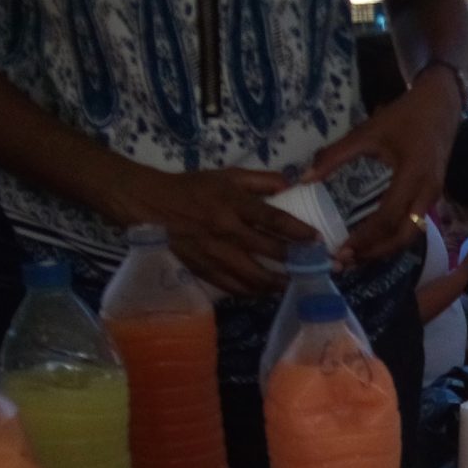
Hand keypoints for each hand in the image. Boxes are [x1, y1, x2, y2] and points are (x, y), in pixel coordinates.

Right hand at [117, 166, 321, 295]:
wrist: (150, 206)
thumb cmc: (191, 188)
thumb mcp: (225, 175)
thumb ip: (259, 180)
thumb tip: (289, 183)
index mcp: (233, 203)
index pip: (273, 219)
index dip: (298, 231)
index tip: (317, 240)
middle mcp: (226, 230)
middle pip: (269, 252)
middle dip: (296, 262)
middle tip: (314, 269)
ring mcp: (215, 253)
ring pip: (254, 276)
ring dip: (278, 283)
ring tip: (294, 285)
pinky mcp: (204, 270)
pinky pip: (234, 287)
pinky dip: (253, 292)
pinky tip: (265, 292)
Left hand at [309, 65, 460, 265]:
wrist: (441, 105)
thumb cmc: (403, 116)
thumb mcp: (367, 131)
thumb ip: (335, 156)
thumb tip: (303, 180)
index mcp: (412, 174)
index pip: (387, 216)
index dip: (364, 237)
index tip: (340, 249)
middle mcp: (428, 192)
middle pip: (403, 236)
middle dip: (375, 253)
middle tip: (346, 261)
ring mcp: (434, 197)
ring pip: (410, 235)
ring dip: (384, 250)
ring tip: (356, 257)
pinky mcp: (433, 198)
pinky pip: (414, 226)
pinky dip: (393, 238)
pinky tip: (373, 242)